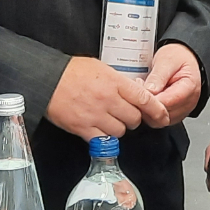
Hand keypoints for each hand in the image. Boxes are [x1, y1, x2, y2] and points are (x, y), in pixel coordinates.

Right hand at [46, 57, 168, 140]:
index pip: (144, 99)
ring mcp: (95, 115)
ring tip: (108, 121)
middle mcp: (108, 99)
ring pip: (120, 132)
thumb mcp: (101, 68)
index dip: (157, 111)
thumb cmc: (72, 71)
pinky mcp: (82, 128)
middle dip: (133, 119)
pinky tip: (98, 130)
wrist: (46, 78)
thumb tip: (135, 92)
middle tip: (124, 115)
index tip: (163, 117)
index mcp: (115, 82)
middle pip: (134, 119)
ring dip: (118, 129)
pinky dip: (103, 138)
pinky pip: (102, 141)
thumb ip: (119, 82)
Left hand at [144, 43, 202, 125]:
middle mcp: (188, 103)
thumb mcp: (167, 60)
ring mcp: (181, 111)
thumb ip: (159, 76)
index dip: (150, 99)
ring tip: (143, 92)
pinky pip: (158, 120)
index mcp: (189, 87)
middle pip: (163, 115)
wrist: (184, 58)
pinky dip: (149, 112)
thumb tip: (150, 91)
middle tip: (138, 87)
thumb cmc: (178, 58)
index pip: (167, 102)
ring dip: (146, 110)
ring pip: (158, 121)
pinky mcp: (173, 114)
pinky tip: (146, 99)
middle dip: (146, 105)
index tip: (139, 88)